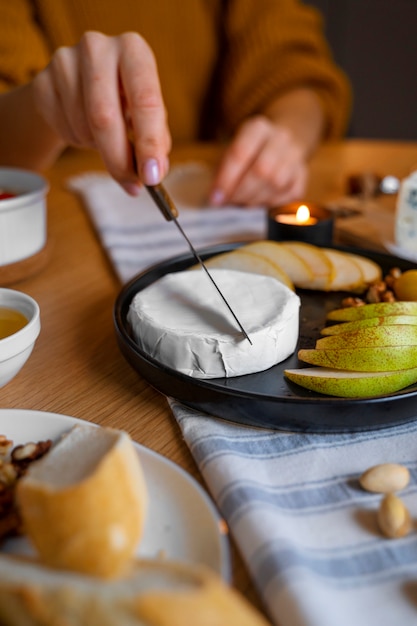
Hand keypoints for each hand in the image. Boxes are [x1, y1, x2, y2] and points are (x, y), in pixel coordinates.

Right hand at [32, 31, 170, 192]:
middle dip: (119, 159)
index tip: (152, 176)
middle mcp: (97, 47)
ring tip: (106, 139)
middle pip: (104, 116)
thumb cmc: (124, 100)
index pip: (145, 99)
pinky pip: (62, 129)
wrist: (80, 85)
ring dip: (98, 148)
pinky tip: (85, 130)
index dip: (149, 142)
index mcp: (133, 50)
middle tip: (131, 184)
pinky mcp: (42, 81)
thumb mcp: (147, 115)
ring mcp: (64, 61)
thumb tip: (153, 173)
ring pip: (82, 126)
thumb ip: (155, 141)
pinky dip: (78, 142)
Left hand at [209, 115, 307, 206]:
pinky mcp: (303, 174)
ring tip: (243, 203)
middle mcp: (281, 138)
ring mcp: (296, 155)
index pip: (240, 153)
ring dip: (256, 199)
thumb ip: (222, 172)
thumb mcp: (229, 152)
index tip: (216, 198)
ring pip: (277, 184)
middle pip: (262, 170)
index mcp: (258, 128)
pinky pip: (289, 195)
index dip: (226, 180)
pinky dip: (272, 203)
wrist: (279, 142)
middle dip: (242, 192)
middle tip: (229, 203)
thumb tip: (218, 198)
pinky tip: (260, 202)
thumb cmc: (248, 152)